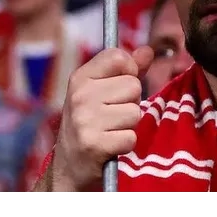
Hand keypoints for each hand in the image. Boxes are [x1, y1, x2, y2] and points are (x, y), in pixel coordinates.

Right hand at [51, 46, 153, 190]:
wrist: (69, 166)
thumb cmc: (92, 122)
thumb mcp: (102, 90)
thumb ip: (128, 70)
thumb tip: (147, 50)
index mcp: (80, 78)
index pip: (118, 57)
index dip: (129, 71)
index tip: (118, 86)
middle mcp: (80, 96)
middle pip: (133, 86)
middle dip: (131, 102)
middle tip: (112, 114)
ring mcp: (85, 120)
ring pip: (135, 112)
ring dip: (129, 124)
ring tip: (110, 129)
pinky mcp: (93, 144)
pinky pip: (131, 137)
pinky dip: (126, 144)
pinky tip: (110, 145)